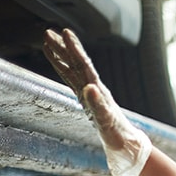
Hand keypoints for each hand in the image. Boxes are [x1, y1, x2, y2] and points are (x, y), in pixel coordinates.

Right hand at [42, 28, 150, 175]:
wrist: (126, 143)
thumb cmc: (118, 134)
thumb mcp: (107, 121)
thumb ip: (98, 104)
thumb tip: (89, 87)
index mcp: (98, 91)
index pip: (84, 65)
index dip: (74, 49)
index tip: (65, 33)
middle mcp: (94, 88)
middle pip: (77, 63)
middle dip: (63, 47)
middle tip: (49, 32)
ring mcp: (90, 93)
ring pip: (73, 69)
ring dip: (62, 55)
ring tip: (49, 41)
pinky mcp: (87, 100)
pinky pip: (73, 80)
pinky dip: (64, 69)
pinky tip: (60, 63)